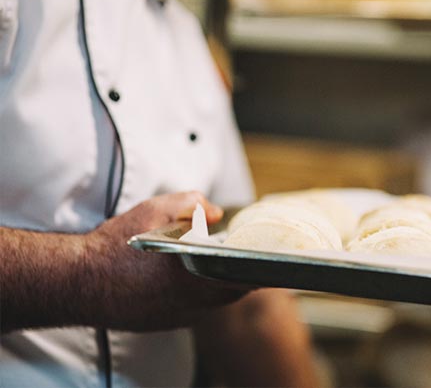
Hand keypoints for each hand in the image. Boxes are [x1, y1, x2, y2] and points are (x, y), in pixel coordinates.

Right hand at [83, 192, 247, 330]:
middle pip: (228, 293)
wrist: (77, 280)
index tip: (257, 259)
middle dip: (236, 276)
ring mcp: (175, 317)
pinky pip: (190, 312)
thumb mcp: (154, 210)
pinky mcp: (161, 324)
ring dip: (215, 287)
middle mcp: (189, 302)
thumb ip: (192, 203)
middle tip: (236, 260)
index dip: (251, 269)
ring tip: (212, 267)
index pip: (241, 280)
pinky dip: (195, 297)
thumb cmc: (115, 247)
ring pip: (210, 304)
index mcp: (194, 276)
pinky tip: (185, 281)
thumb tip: (216, 212)